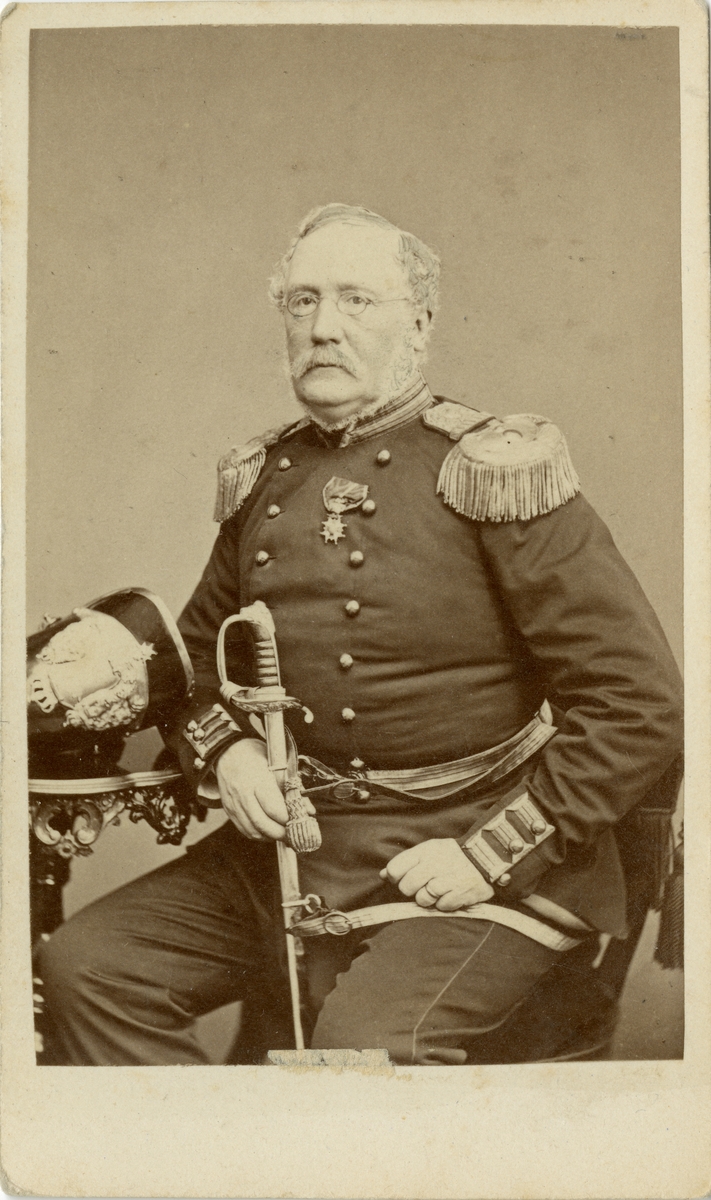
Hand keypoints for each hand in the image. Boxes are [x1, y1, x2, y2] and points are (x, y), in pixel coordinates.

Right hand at [216, 738, 315, 840]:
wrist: (228, 751)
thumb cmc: (256, 754)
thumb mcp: (278, 764)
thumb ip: (294, 788)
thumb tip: (309, 811)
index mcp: (257, 778)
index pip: (274, 808)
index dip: (288, 818)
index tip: (299, 819)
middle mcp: (243, 793)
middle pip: (263, 823)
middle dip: (281, 833)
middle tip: (293, 833)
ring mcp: (233, 803)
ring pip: (253, 831)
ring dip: (270, 837)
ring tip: (283, 834)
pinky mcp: (229, 810)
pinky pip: (244, 829)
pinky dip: (259, 834)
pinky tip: (269, 831)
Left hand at [380, 838, 494, 910]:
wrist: (487, 858)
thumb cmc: (452, 856)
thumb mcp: (429, 850)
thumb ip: (406, 861)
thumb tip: (382, 875)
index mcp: (425, 850)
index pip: (395, 868)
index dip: (395, 877)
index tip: (402, 878)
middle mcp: (435, 864)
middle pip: (406, 887)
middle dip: (411, 890)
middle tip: (422, 885)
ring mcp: (447, 879)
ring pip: (422, 899)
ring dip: (427, 899)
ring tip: (438, 890)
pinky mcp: (459, 894)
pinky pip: (440, 907)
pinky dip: (444, 904)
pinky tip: (450, 894)